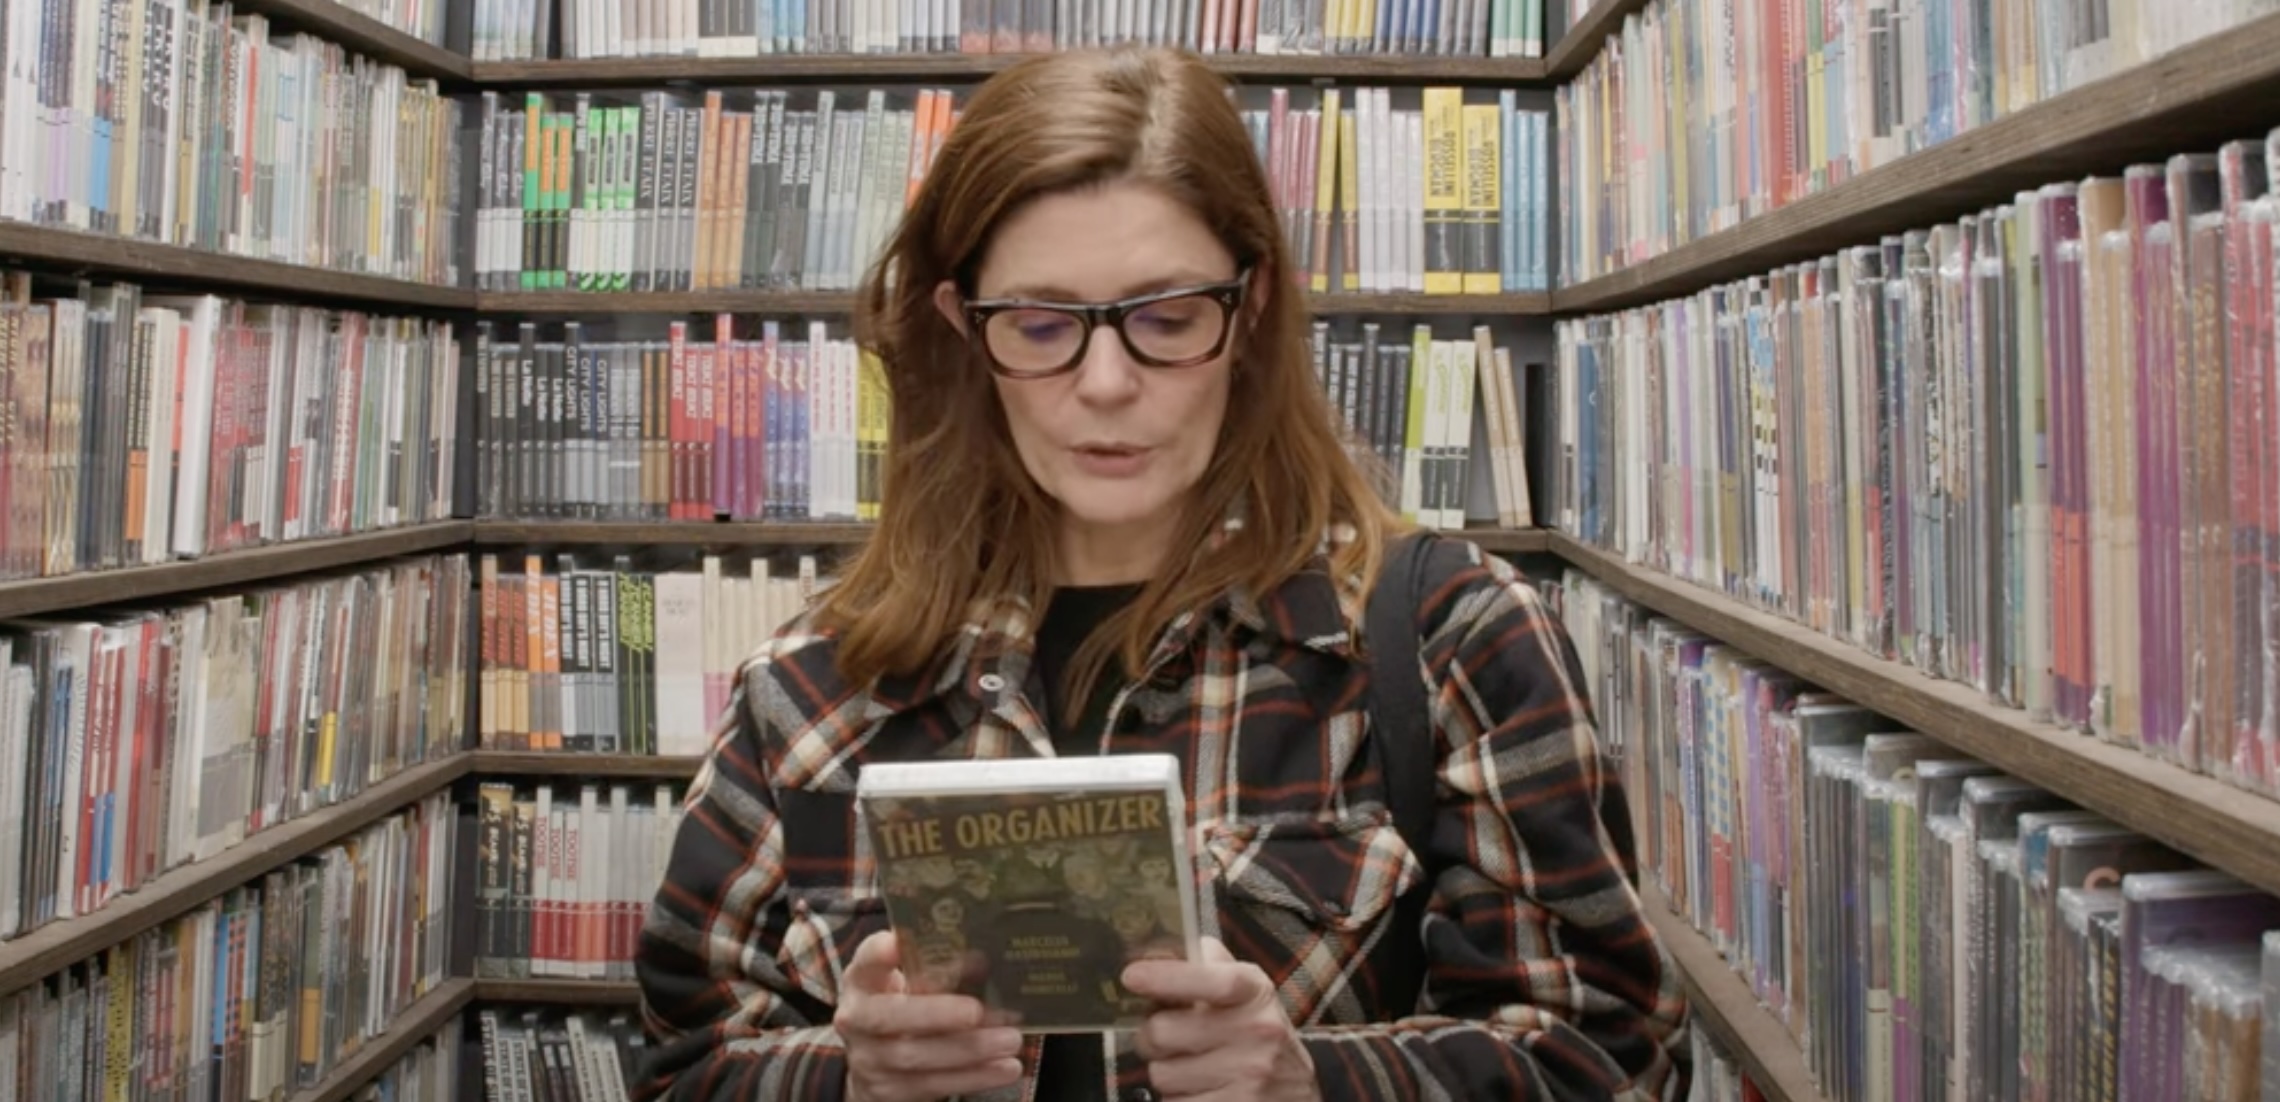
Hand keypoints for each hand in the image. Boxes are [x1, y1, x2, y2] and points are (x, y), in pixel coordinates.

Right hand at [836, 931, 1024, 1101]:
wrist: (873, 1062)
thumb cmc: (900, 1006)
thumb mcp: (906, 981)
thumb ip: (934, 967)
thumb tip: (984, 961)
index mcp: (862, 981)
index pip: (866, 961)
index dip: (879, 953)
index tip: (897, 943)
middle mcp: (857, 1019)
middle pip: (889, 1017)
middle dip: (935, 1013)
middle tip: (976, 1010)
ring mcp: (869, 1059)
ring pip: (915, 1056)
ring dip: (968, 1049)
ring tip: (1010, 1039)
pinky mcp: (888, 1091)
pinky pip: (933, 1085)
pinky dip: (974, 1077)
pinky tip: (1005, 1067)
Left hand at [1122, 938, 1321, 1101]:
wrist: (1299, 1090)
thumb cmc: (1261, 1036)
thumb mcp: (1249, 994)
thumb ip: (1212, 966)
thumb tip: (1165, 948)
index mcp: (1254, 993)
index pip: (1209, 979)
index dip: (1167, 976)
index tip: (1132, 976)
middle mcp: (1256, 1031)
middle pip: (1163, 1031)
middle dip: (1150, 1037)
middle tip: (1162, 1039)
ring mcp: (1248, 1075)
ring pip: (1162, 1073)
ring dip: (1166, 1073)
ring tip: (1191, 1068)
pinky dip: (1178, 1100)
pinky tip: (1200, 1091)